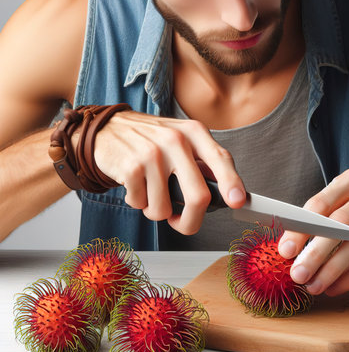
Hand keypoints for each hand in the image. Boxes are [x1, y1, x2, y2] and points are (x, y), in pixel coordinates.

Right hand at [92, 110, 246, 233]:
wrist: (107, 129)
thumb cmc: (150, 139)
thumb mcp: (180, 139)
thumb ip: (202, 161)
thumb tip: (227, 191)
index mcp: (194, 132)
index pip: (221, 159)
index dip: (232, 183)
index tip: (238, 201)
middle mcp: (176, 140)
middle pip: (197, 196)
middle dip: (190, 221)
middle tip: (181, 223)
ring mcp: (153, 153)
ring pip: (163, 209)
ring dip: (155, 210)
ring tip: (150, 192)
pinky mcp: (131, 167)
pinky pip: (141, 205)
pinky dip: (138, 202)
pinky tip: (135, 185)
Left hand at [278, 167, 348, 295]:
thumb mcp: (344, 193)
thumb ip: (320, 214)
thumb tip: (288, 245)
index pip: (319, 205)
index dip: (301, 230)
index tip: (285, 251)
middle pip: (339, 226)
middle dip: (315, 254)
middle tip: (298, 274)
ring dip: (332, 271)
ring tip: (314, 286)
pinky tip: (335, 287)